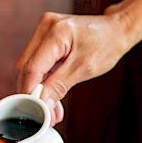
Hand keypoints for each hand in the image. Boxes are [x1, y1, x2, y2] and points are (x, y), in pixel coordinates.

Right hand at [15, 11, 129, 125]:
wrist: (116, 30)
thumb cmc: (107, 44)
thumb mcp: (84, 69)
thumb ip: (59, 86)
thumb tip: (42, 104)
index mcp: (56, 32)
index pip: (32, 68)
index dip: (30, 93)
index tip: (34, 111)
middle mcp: (45, 28)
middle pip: (25, 68)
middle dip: (31, 94)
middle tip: (42, 114)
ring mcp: (43, 32)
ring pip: (28, 69)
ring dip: (36, 91)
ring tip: (49, 110)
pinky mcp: (44, 40)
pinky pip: (36, 65)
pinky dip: (42, 83)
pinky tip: (50, 98)